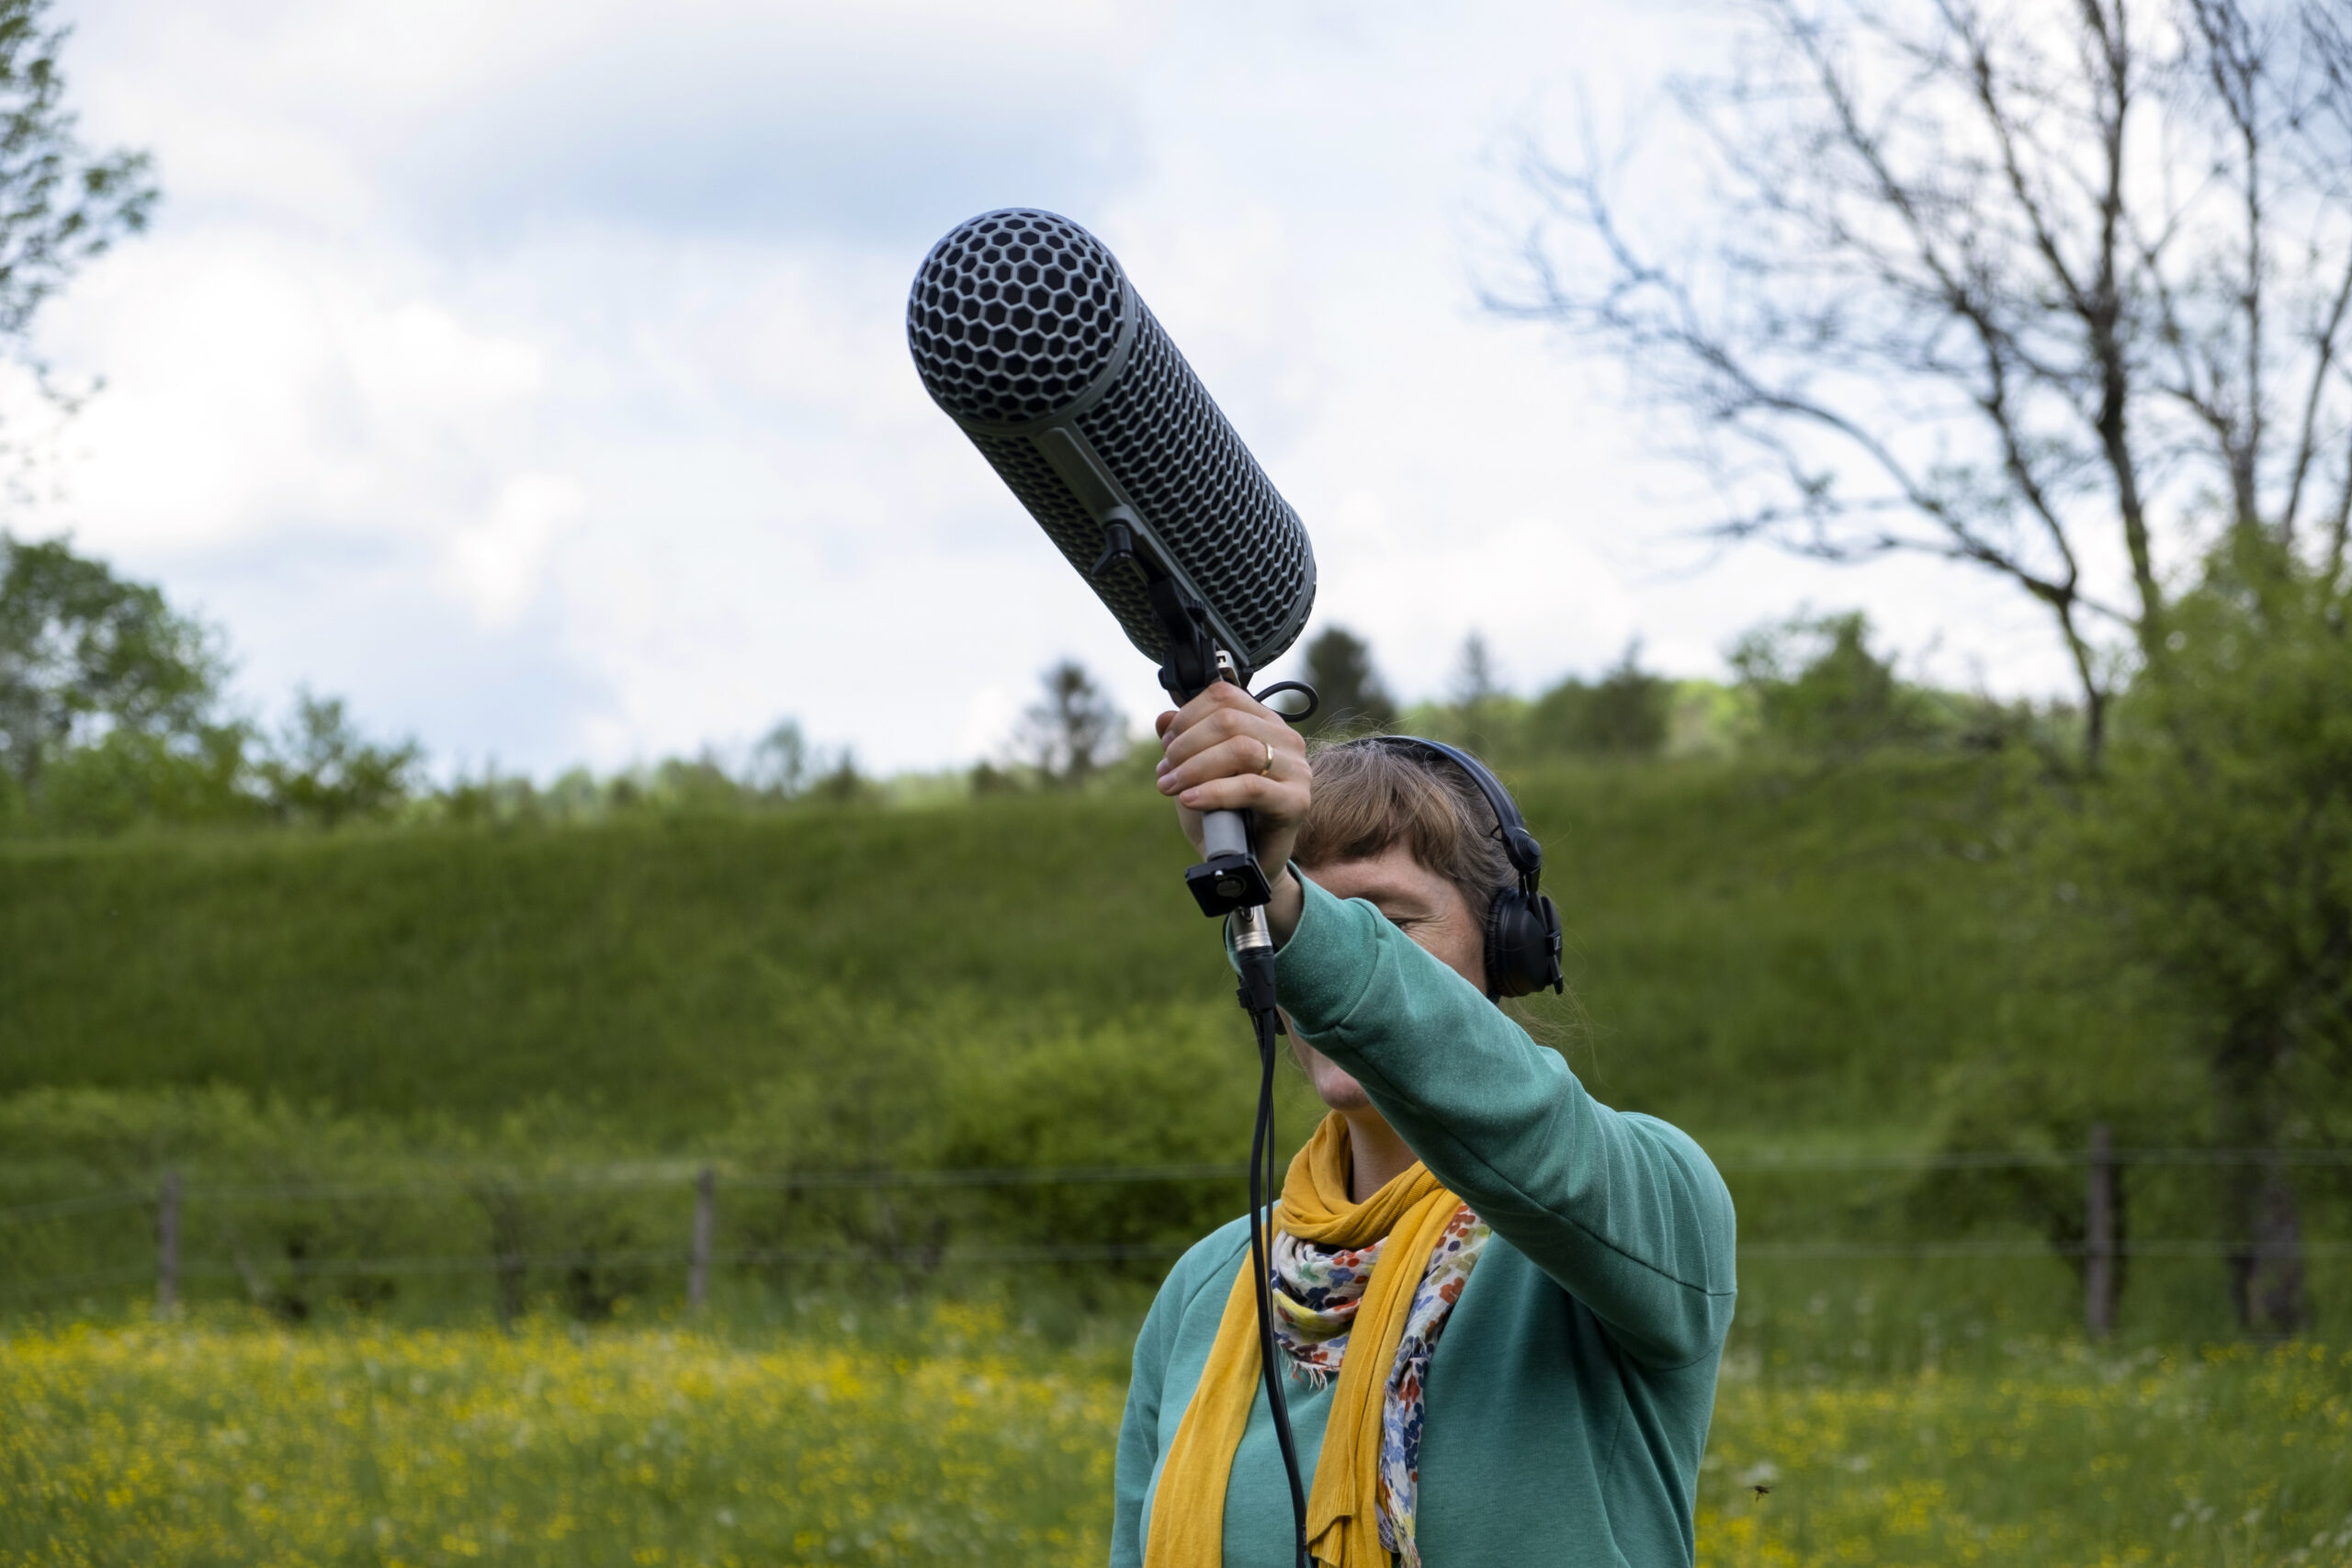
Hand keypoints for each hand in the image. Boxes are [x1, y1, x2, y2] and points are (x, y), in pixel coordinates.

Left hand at [1156, 682, 1311, 924]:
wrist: (1246, 865)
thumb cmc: (1224, 817)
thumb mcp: (1196, 776)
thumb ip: (1183, 743)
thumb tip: (1164, 717)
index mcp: (1265, 724)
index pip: (1225, 697)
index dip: (1188, 716)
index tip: (1166, 744)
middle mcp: (1286, 740)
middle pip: (1229, 720)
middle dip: (1186, 745)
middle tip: (1165, 772)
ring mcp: (1297, 770)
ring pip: (1240, 749)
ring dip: (1194, 767)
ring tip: (1170, 787)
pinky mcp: (1296, 801)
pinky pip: (1251, 787)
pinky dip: (1213, 791)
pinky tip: (1190, 799)